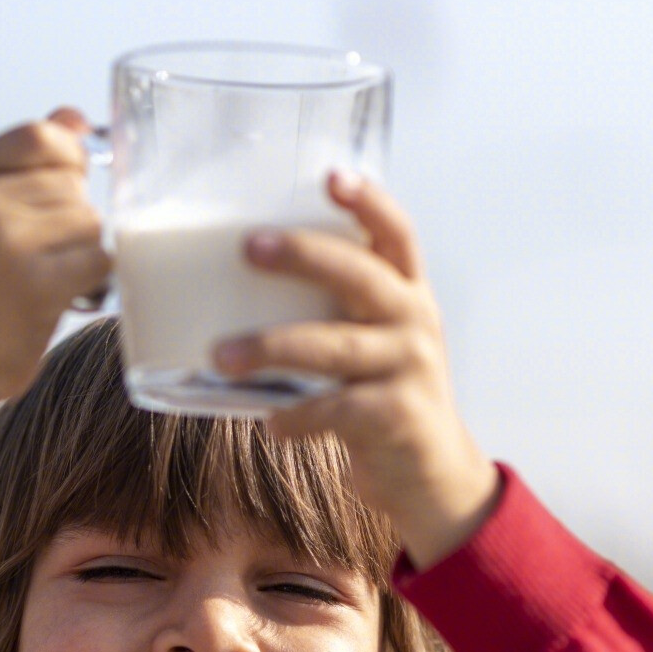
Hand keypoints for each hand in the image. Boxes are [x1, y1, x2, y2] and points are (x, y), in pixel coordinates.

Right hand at [0, 109, 110, 470]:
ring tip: (48, 277)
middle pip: (70, 183)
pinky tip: (66, 295)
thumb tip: (73, 117)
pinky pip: (99, 259)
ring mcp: (7, 243)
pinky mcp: (37, 283)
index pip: (37, 135)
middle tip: (43, 255)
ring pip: (89, 220)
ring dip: (82, 251)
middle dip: (71, 218)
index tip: (65, 185)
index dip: (66, 156)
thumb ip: (21, 164)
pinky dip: (93, 279)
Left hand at [211, 172, 501, 567]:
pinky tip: (269, 423)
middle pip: (361, 274)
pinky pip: (335, 410)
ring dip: (272, 347)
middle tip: (248, 247)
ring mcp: (409, 368)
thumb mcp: (372, 342)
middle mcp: (414, 321)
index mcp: (407, 293)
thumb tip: (234, 286)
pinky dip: (296, 416)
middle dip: (303, 255)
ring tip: (222, 355)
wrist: (430, 474)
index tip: (332, 177)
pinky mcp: (397, 416)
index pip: (396, 233)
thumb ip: (332, 311)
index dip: (368, 202)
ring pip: (335, 346)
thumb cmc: (382, 395)